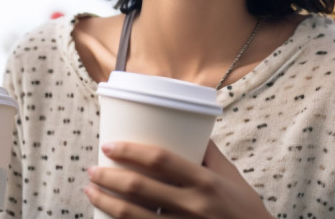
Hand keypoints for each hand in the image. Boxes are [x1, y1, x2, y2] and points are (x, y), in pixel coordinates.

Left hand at [85, 140, 271, 217]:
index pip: (161, 161)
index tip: (110, 145)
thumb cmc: (243, 206)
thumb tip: (186, 126)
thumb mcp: (229, 175)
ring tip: (91, 191)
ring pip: (134, 217)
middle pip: (140, 189)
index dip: (131, 152)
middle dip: (109, 178)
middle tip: (92, 168)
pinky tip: (107, 218)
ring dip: (106, 203)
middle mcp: (193, 206)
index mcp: (205, 182)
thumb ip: (207, 152)